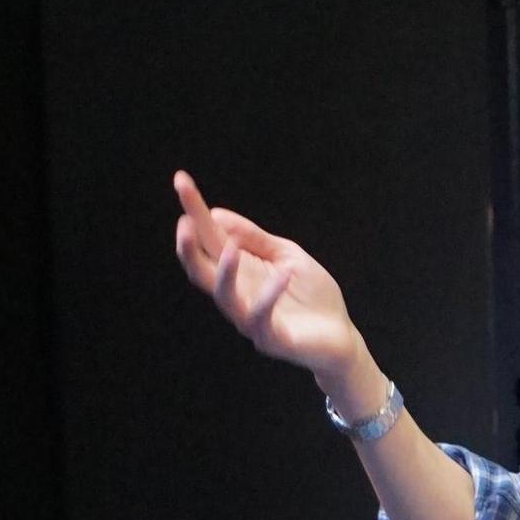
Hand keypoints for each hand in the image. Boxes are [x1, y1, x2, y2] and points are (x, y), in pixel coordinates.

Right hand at [172, 170, 361, 380]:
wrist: (339, 337)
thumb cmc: (311, 295)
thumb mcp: (287, 256)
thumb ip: (256, 239)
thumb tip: (216, 214)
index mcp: (240, 271)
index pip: (210, 239)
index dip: (194, 211)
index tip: (181, 180)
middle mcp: (238, 294)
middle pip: (202, 270)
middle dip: (189, 247)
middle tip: (183, 222)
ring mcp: (251, 319)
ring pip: (225, 297)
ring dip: (224, 273)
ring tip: (230, 249)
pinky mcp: (271, 338)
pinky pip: (263, 318)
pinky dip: (270, 295)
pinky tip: (282, 275)